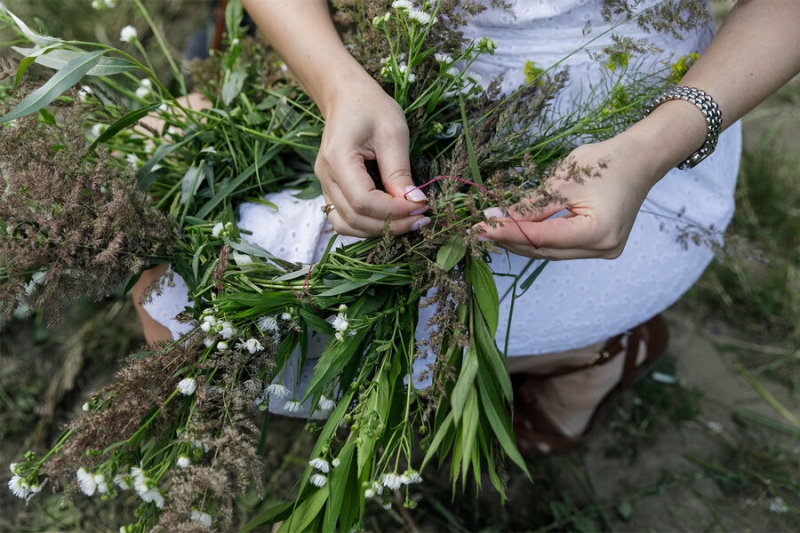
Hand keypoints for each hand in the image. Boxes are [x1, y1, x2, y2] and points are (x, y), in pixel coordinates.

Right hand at [315, 79, 429, 236]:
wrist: (345, 97)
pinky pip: (345, 218)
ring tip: (408, 222)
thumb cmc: (370, 107)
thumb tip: (415, 202)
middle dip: (390, 225)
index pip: (363, 201)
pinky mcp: (331, 190)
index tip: (421, 206)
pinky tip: (390, 218)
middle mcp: (326, 176)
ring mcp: (325, 185)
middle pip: (354, 218)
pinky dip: (367, 225)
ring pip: (347, 224)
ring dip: (378, 230)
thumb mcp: (393, 132)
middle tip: (421, 218)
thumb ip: (400, 170)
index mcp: (338, 159)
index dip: (393, 211)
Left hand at [473, 136, 662, 259]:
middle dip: (510, 240)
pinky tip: (515, 232)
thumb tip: (494, 219)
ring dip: (521, 242)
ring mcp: (603, 251)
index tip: (479, 228)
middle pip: (544, 250)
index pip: (542, 237)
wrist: (641, 159)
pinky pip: (560, 247)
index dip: (508, 233)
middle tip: (479, 230)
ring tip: (492, 231)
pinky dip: (538, 239)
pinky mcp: (599, 247)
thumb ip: (529, 206)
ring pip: (550, 252)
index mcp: (598, 232)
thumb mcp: (562, 181)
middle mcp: (603, 249)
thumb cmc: (605, 162)